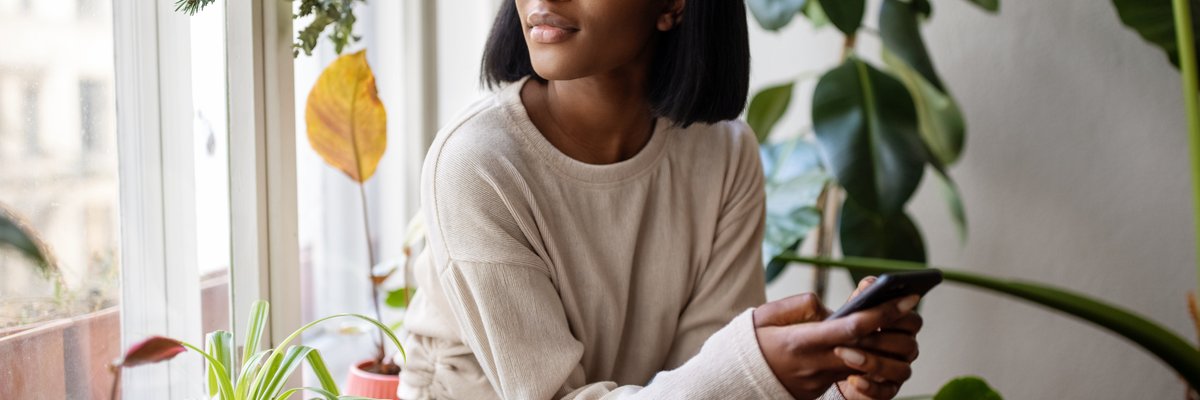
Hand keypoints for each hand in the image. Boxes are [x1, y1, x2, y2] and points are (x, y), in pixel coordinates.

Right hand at [753, 282, 918, 399]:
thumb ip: (798, 305)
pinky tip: (871, 344)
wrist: (734, 381)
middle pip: (869, 349)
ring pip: (865, 366)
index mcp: (801, 342)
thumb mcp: (765, 316)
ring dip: (885, 348)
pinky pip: (850, 374)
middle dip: (895, 330)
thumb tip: (827, 307)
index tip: (906, 298)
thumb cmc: (749, 343)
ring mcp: (820, 380)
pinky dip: (865, 359)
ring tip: (893, 326)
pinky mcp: (820, 389)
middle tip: (911, 307)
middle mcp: (815, 364)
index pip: (852, 328)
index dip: (883, 313)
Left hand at [834, 277, 923, 399]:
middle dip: (882, 338)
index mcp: (902, 327)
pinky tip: (852, 378)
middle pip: (908, 344)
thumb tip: (871, 283)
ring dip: (873, 361)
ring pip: (901, 369)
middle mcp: (906, 349)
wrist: (836, 364)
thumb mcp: (852, 313)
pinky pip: (886, 392)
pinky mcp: (888, 390)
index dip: (899, 315)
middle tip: (856, 335)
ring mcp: (899, 371)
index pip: (913, 320)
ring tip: (845, 354)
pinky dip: (870, 386)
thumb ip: (862, 297)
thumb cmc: (849, 332)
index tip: (880, 310)